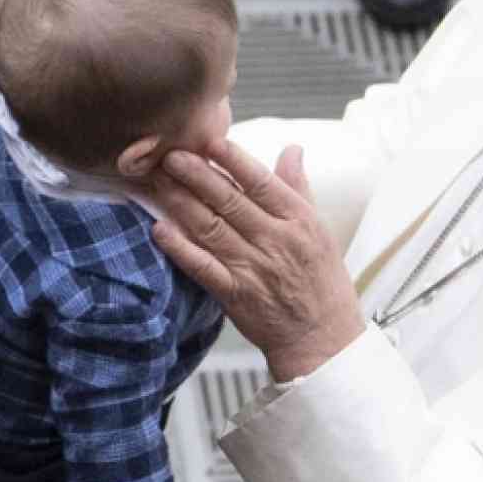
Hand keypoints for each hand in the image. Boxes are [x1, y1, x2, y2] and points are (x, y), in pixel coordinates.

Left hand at [150, 140, 364, 381]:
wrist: (322, 339)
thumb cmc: (322, 281)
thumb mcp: (320, 229)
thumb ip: (299, 188)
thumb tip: (292, 149)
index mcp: (299, 221)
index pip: (262, 182)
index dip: (235, 160)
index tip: (211, 141)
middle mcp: (276, 241)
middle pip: (230, 201)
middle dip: (198, 175)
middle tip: (171, 154)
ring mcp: (254, 268)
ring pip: (212, 228)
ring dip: (182, 203)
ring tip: (159, 182)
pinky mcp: (236, 294)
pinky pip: (204, 267)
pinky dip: (181, 249)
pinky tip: (160, 231)